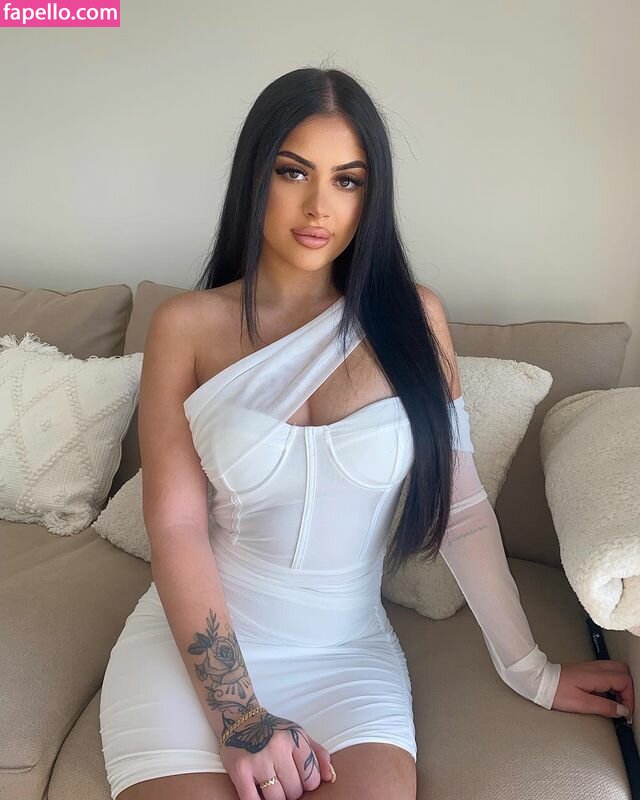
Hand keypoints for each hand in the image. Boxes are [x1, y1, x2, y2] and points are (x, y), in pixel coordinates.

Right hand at [218, 708, 334, 799]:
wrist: (239, 720)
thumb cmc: (273, 731)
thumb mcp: (298, 735)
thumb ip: (318, 754)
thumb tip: (330, 777)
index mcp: (295, 738)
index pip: (311, 778)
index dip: (308, 784)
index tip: (300, 779)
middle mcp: (277, 748)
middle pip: (294, 791)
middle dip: (291, 791)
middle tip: (284, 782)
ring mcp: (258, 760)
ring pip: (276, 799)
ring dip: (276, 798)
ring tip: (272, 786)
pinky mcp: (240, 770)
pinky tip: (260, 794)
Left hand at [551, 660, 634, 722]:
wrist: (539, 680)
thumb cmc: (556, 691)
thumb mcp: (582, 704)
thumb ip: (605, 707)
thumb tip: (622, 710)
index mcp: (597, 675)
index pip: (625, 681)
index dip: (630, 698)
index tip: (625, 712)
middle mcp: (595, 667)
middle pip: (624, 671)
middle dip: (628, 689)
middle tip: (623, 706)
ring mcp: (590, 667)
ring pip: (616, 671)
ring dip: (620, 687)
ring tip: (615, 703)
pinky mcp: (585, 670)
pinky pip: (606, 673)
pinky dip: (611, 685)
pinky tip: (604, 697)